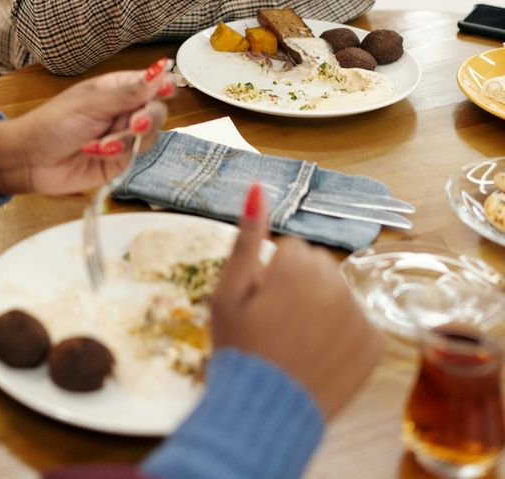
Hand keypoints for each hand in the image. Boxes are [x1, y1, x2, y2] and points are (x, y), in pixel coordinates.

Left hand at [0, 63, 171, 196]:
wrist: (30, 159)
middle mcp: (123, 111)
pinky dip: (118, 154)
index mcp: (116, 89)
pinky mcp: (119, 162)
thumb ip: (129, 92)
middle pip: (156, 111)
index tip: (166, 89)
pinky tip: (96, 152)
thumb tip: (162, 70)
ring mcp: (123, 137)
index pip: (150, 83)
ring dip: (127, 139)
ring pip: (149, 136)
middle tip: (135, 124)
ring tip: (103, 144)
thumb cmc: (53, 122)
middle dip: (148, 118)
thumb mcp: (91, 103)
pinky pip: (135, 157)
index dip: (162, 85)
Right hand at [210, 186, 379, 419]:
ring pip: (337, 292)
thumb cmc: (239, 350)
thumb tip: (258, 186)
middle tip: (275, 323)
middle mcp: (335, 282)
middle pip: (317, 266)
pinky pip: (357, 322)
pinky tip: (319, 355)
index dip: (271, 274)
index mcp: (298, 264)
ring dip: (321, 307)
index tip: (261, 303)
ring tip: (296, 342)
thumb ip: (247, 237)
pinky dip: (342, 334)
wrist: (263, 415)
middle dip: (298, 285)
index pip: (290, 248)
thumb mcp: (228, 291)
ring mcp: (358, 314)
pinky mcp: (373, 344)